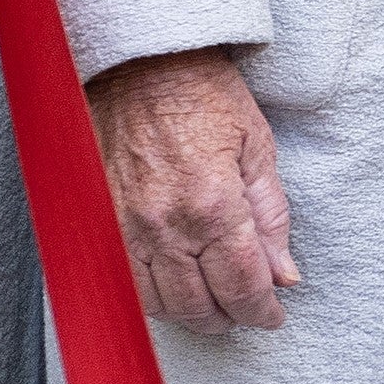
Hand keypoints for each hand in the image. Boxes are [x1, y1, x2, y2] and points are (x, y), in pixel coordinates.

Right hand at [87, 48, 295, 330]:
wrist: (140, 66)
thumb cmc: (203, 95)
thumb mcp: (258, 146)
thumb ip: (272, 216)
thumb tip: (284, 273)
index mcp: (211, 205)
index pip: (240, 283)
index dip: (260, 310)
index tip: (272, 317)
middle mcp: (163, 226)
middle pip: (197, 304)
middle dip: (228, 318)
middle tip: (248, 312)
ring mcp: (124, 229)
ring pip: (157, 303)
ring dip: (190, 312)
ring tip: (215, 304)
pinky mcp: (98, 224)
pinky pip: (122, 283)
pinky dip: (151, 297)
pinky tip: (173, 288)